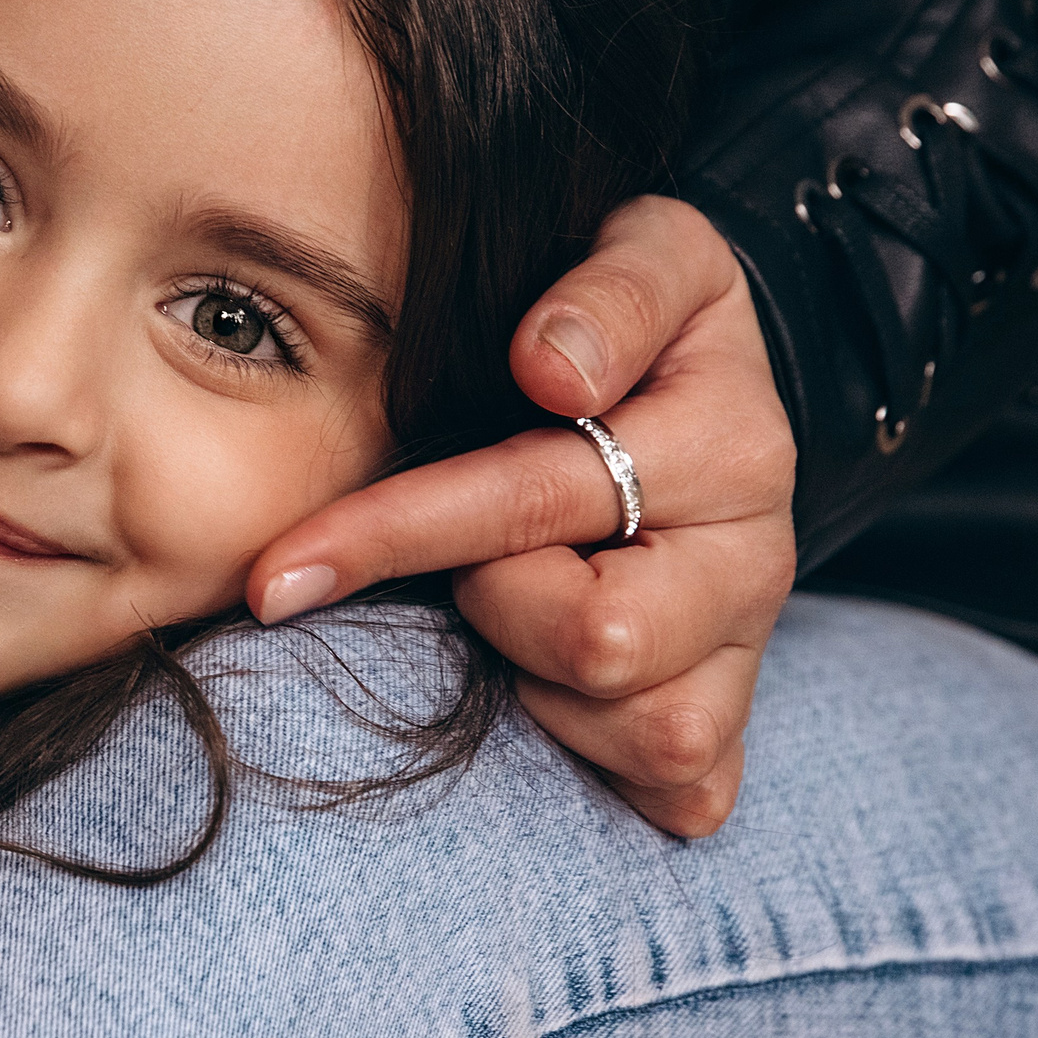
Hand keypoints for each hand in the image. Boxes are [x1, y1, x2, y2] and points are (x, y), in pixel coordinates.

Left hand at [248, 196, 798, 836]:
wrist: (706, 383)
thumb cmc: (640, 316)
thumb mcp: (649, 250)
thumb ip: (608, 289)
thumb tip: (550, 366)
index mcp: (729, 439)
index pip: (540, 506)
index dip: (394, 534)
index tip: (280, 571)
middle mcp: (757, 556)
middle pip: (599, 643)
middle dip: (496, 603)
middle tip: (472, 557)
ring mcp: (750, 649)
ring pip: (649, 731)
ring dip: (545, 683)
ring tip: (513, 608)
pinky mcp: (736, 715)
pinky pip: (682, 787)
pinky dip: (603, 759)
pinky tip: (555, 696)